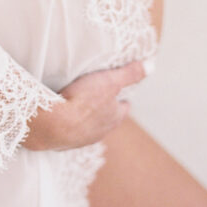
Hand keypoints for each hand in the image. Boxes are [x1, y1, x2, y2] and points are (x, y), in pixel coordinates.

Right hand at [22, 60, 148, 150]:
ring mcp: (84, 138)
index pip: (124, 107)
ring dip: (86, 115)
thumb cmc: (85, 101)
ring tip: (78, 100)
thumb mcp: (110, 81)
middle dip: (104, 106)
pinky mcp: (66, 141)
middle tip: (97, 91)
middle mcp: (102, 131)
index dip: (122, 96)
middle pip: (108, 117)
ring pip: (90, 124)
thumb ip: (130, 74)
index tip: (119, 87)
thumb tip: (151, 66)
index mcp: (115, 117)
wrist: (55, 124)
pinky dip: (70, 120)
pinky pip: (72, 129)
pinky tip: (63, 111)